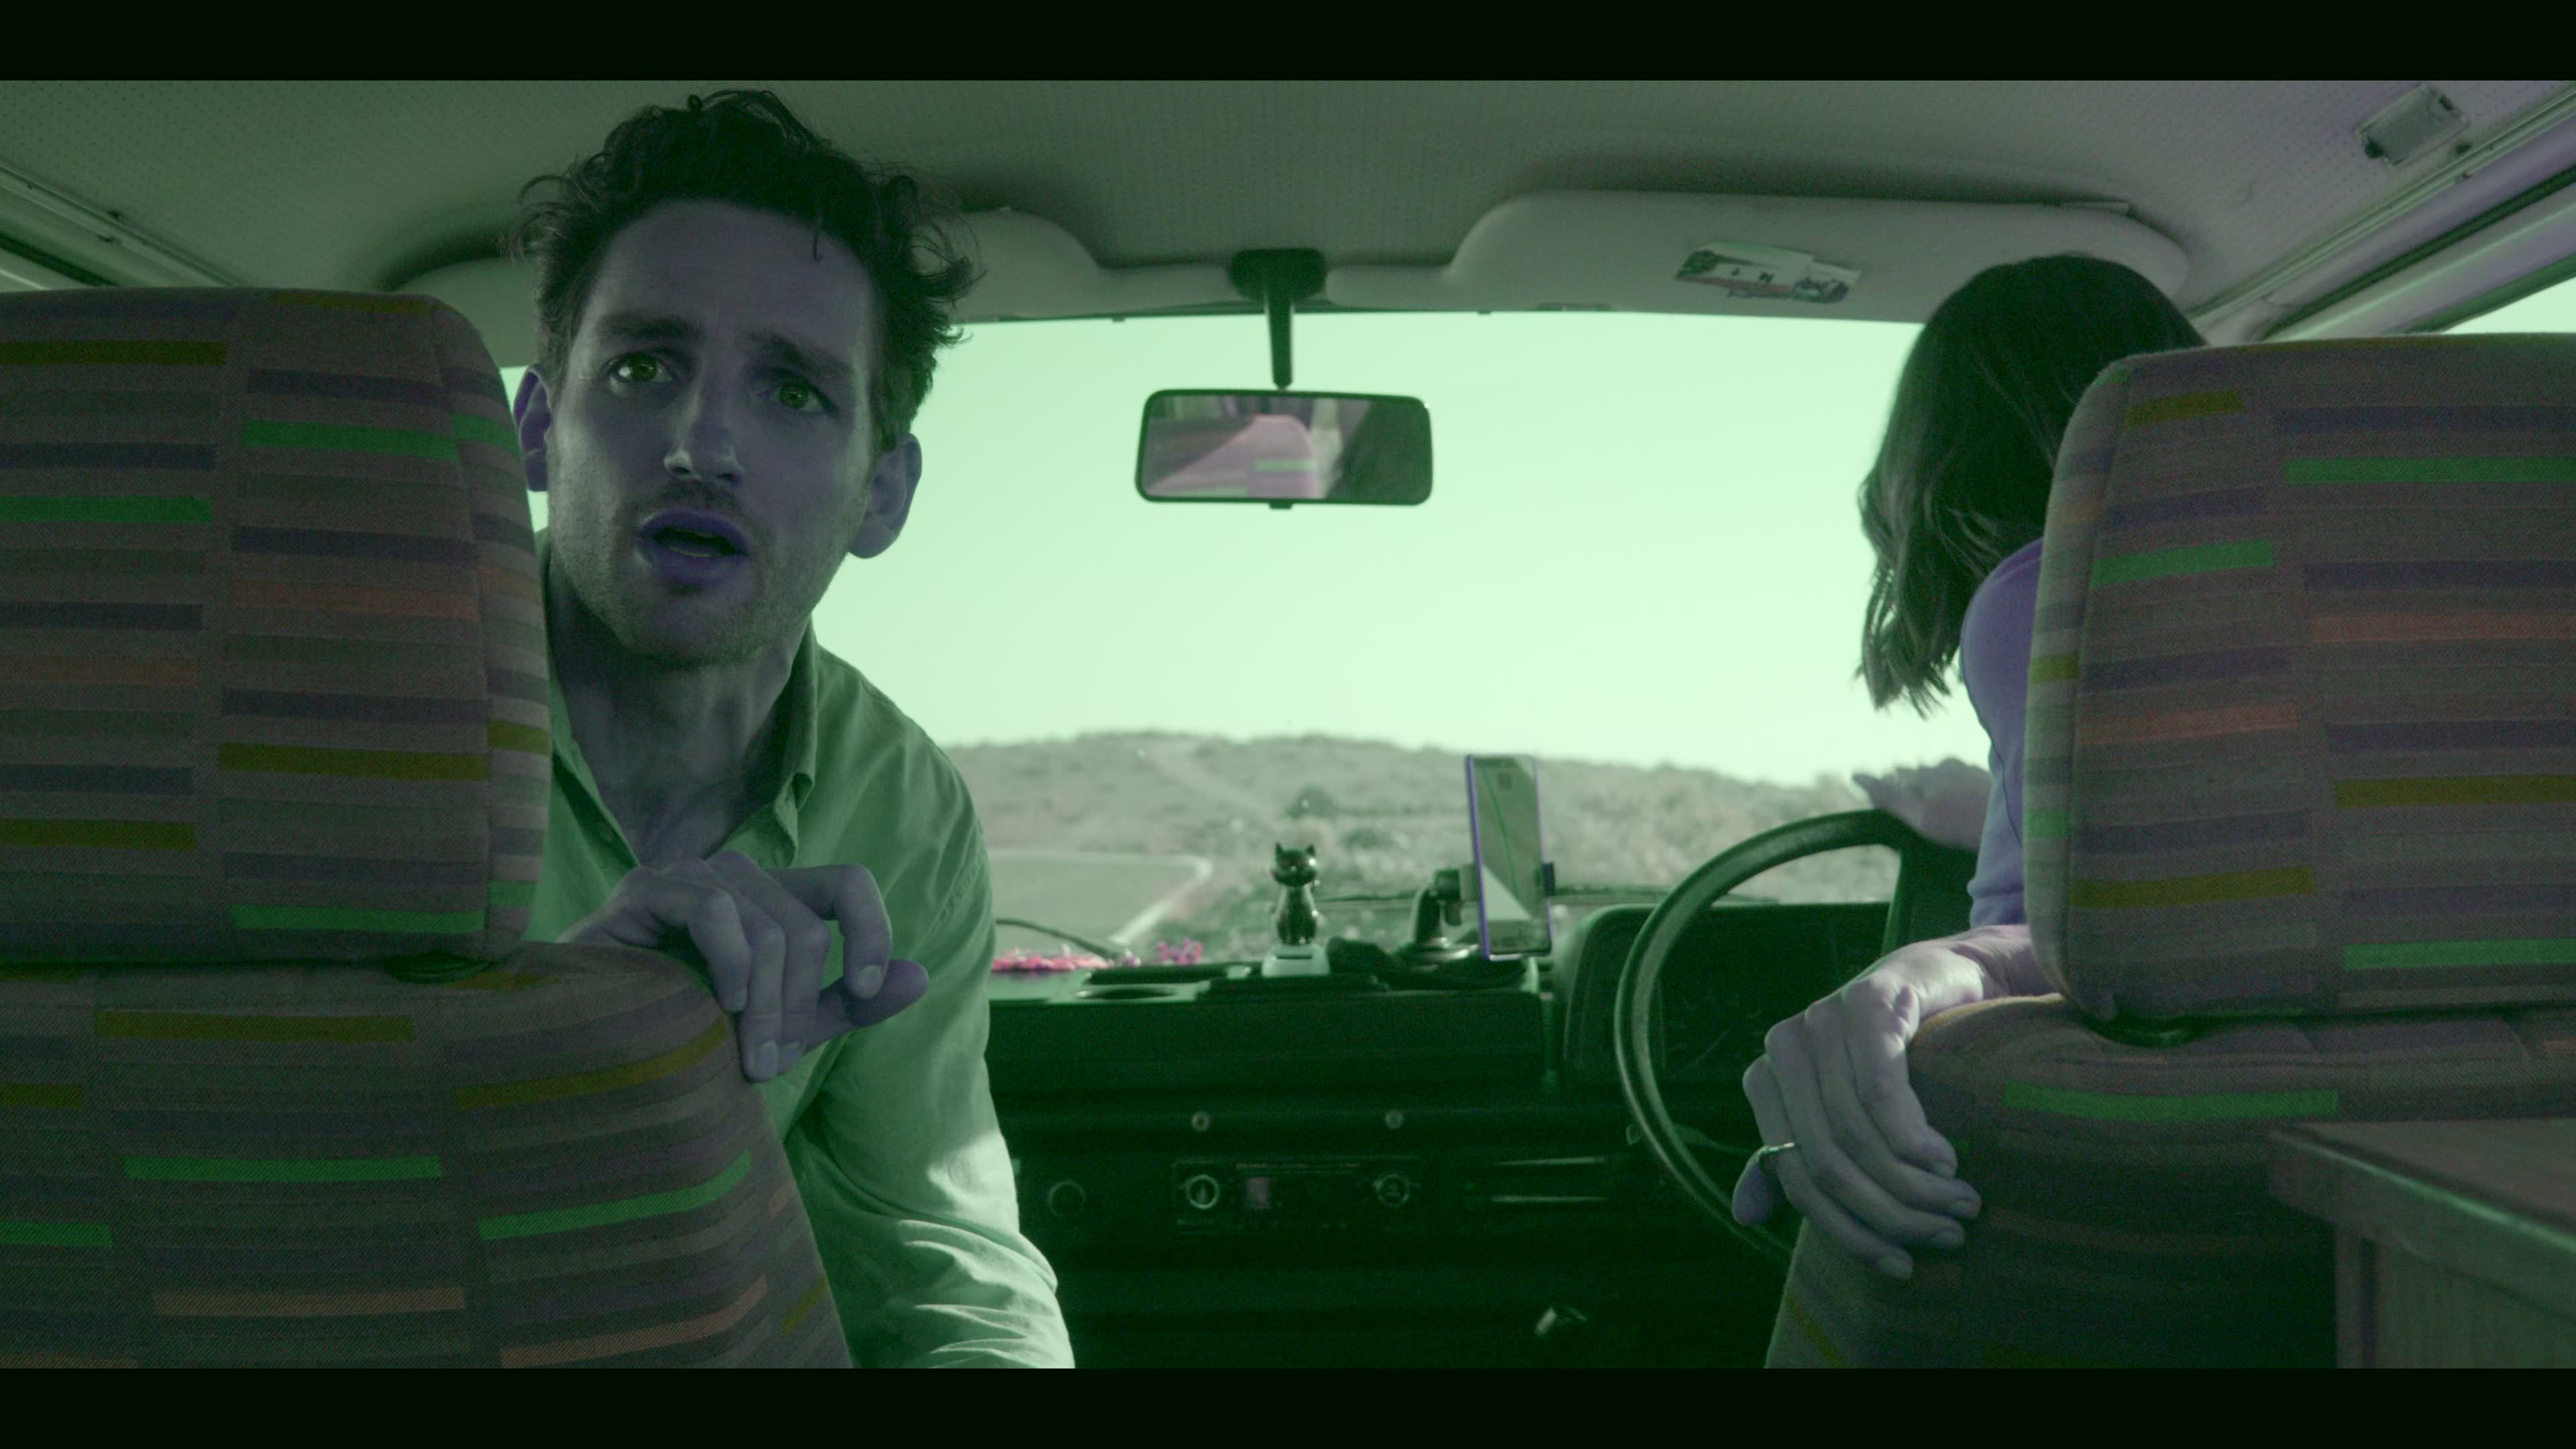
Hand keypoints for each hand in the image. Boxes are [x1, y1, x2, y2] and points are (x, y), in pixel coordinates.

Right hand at [556, 851, 929, 1081]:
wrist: (594, 1057)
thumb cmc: (684, 1038)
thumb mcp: (780, 1029)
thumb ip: (846, 1003)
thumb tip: (920, 975)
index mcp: (771, 897)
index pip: (847, 884)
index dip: (870, 930)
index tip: (862, 988)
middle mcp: (734, 874)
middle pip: (805, 926)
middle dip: (796, 1007)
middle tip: (769, 1065)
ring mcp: (688, 875)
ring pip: (767, 929)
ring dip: (764, 1007)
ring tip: (742, 1058)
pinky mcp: (644, 888)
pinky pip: (716, 913)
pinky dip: (727, 967)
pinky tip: (715, 1008)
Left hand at [1733, 942, 1988, 1278]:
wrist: (1947, 978)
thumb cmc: (1898, 1056)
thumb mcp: (1845, 1111)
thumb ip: (1797, 1159)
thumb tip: (1743, 1215)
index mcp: (1766, 1081)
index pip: (1797, 1179)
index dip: (1847, 1231)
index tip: (1901, 1265)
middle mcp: (1783, 1048)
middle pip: (1827, 1161)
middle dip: (1890, 1212)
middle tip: (1946, 1234)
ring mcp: (1821, 1020)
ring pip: (1855, 1132)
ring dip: (1914, 1184)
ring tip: (1960, 1205)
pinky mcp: (1867, 1003)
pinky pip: (1881, 1088)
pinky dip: (1913, 1136)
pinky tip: (1945, 1162)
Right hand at [1853, 758, 1991, 851]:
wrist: (2014, 821)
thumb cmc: (1962, 825)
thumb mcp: (1920, 817)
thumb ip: (1889, 796)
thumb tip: (1855, 775)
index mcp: (1925, 773)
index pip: (1896, 778)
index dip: (1890, 792)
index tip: (1892, 810)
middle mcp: (1943, 764)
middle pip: (1918, 774)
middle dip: (1912, 788)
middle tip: (1916, 813)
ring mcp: (1966, 768)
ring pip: (1939, 774)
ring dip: (1934, 788)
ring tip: (1938, 810)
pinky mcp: (1984, 775)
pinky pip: (1959, 778)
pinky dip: (1954, 789)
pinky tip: (1961, 804)